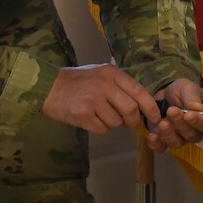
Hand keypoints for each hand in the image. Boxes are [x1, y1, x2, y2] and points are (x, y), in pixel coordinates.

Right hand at [41, 63, 161, 135]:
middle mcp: (104, 85)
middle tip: (128, 122)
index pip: (140, 92)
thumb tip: (144, 106)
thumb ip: (121, 86)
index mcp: (112, 73)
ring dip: (112, 123)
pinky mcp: (82, 114)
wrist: (48, 87)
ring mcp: (93, 100)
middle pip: (131, 110)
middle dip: (133, 120)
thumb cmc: (77, 82)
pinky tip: (89, 118)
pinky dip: (98, 128)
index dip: (151, 107)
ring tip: (99, 114)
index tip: (155, 118)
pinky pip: (102, 129)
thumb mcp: (101, 74)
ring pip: (116, 122)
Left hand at [149, 78, 202, 150]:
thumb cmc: (183, 92)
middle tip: (171, 111)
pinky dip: (156, 144)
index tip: (187, 114)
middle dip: (180, 124)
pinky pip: (162, 148)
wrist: (166, 95)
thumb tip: (197, 108)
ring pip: (177, 143)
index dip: (197, 122)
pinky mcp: (165, 142)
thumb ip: (192, 98)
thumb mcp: (188, 89)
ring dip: (169, 134)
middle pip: (191, 135)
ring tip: (161, 123)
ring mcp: (181, 139)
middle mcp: (195, 132)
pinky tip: (153, 136)